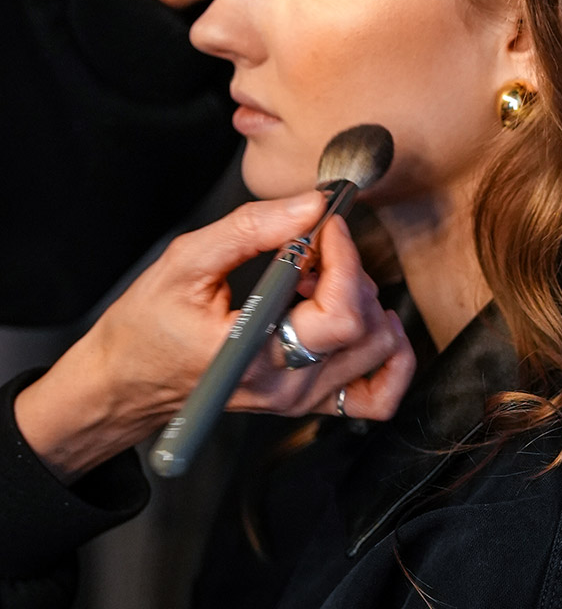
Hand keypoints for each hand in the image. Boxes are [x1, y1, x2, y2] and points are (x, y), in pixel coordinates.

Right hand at [14, 196, 415, 481]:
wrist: (126, 381)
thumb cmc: (146, 326)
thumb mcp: (185, 262)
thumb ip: (252, 229)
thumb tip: (311, 205)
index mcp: (255, 355)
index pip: (339, 314)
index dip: (344, 257)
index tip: (327, 224)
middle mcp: (286, 385)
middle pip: (364, 328)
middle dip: (351, 272)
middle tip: (315, 250)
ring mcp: (302, 400)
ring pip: (378, 351)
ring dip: (365, 303)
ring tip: (323, 284)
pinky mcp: (310, 403)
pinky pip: (379, 393)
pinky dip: (389, 356)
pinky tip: (365, 323)